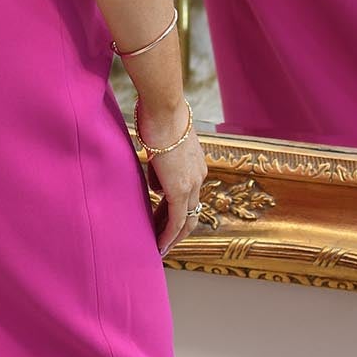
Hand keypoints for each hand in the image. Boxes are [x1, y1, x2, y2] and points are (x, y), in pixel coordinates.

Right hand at [137, 103, 205, 256]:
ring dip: (172, 236)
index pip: (189, 195)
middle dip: (177, 230)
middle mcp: (198, 176)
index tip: (164, 221)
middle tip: (164, 242)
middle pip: (191, 212)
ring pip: (186, 220)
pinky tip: (159, 245)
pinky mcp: (180, 189)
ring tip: (160, 248)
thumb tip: (157, 188)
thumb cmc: (157, 118)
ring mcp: (191, 184)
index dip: (177, 211)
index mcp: (196, 164)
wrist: (163, 108)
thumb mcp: (160, 146)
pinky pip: (176, 220)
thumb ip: (160, 169)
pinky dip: (168, 235)